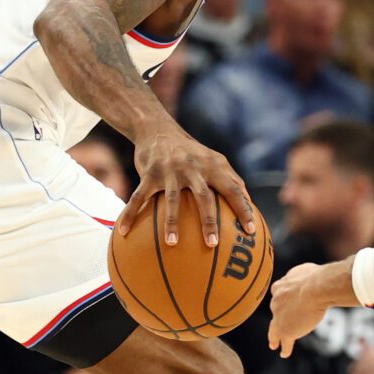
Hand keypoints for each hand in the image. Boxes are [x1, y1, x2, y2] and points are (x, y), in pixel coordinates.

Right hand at [118, 128, 256, 247]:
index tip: (251, 230)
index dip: (243, 209)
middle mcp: (193, 168)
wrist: (157, 129)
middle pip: (204, 197)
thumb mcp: (213, 158)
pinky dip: (130, 214)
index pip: (233, 188)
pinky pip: (138, 197)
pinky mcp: (148, 174)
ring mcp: (170, 171)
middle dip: (209, 221)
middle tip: (213, 244)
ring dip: (171, 223)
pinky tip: (122, 232)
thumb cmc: (190, 151)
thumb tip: (249, 202)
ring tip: (172, 244)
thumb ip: (230, 178)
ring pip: (172, 200)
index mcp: (212, 166)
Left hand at [268, 263, 331, 358]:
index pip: (278, 294)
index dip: (283, 298)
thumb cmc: (315, 278)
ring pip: (274, 329)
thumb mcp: (305, 271)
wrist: (316, 289)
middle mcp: (276, 302)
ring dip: (274, 337)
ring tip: (273, 344)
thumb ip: (301, 275)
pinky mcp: (287, 331)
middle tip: (279, 322)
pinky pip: (285, 342)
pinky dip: (285, 348)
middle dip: (278, 316)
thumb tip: (306, 275)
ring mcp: (280, 318)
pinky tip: (284, 353)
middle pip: (276, 311)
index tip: (286, 301)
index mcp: (280, 288)